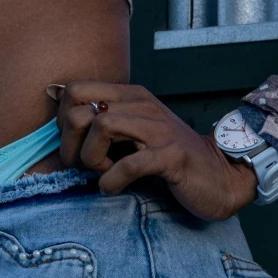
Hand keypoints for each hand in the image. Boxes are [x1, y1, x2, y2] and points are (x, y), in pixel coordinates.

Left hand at [52, 81, 257, 219]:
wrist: (220, 177)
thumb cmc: (168, 159)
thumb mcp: (133, 134)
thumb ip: (101, 123)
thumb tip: (57, 114)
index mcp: (130, 96)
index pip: (75, 89)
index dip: (62, 121)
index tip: (73, 145)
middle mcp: (143, 105)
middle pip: (80, 109)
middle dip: (70, 144)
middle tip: (83, 166)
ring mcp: (158, 129)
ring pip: (102, 127)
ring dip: (91, 160)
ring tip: (102, 174)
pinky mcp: (171, 156)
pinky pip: (128, 164)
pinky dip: (111, 181)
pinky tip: (112, 188)